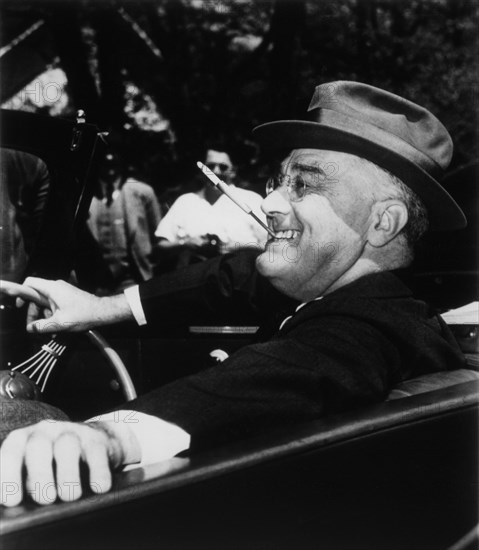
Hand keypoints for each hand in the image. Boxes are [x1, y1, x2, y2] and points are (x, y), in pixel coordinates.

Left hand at [0, 420, 123, 506]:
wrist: (95, 442)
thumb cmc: (55, 465)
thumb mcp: (35, 471)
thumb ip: (25, 485)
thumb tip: (20, 508)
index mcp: (24, 440)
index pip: (11, 452)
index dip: (9, 475)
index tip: (12, 501)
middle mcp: (46, 431)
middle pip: (39, 446)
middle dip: (40, 474)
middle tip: (45, 500)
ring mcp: (73, 432)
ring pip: (68, 446)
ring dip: (68, 474)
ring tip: (70, 497)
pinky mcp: (97, 439)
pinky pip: (97, 452)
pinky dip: (98, 471)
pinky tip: (99, 487)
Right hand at [17, 277, 132, 333]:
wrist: (102, 312)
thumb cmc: (83, 315)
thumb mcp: (59, 323)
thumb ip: (41, 326)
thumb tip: (31, 328)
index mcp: (52, 288)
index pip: (30, 283)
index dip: (21, 293)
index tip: (20, 306)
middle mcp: (56, 286)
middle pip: (36, 296)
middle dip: (34, 311)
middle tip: (35, 325)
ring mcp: (63, 291)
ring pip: (46, 301)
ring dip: (44, 315)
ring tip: (48, 330)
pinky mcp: (68, 296)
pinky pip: (54, 303)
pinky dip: (52, 314)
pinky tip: (56, 326)